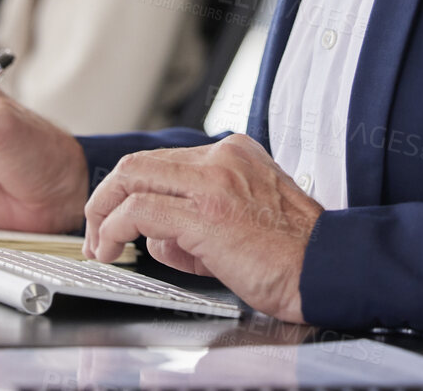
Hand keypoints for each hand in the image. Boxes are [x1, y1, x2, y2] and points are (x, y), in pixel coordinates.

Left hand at [83, 133, 321, 321]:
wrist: (325, 268)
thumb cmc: (292, 253)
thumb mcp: (245, 218)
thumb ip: (200, 216)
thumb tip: (159, 236)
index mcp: (234, 154)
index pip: (163, 161)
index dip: (131, 191)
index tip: (117, 217)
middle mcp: (221, 158)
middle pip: (139, 163)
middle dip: (106, 198)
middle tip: (96, 231)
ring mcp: (213, 181)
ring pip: (131, 178)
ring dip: (102, 215)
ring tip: (100, 246)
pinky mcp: (205, 213)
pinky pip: (138, 211)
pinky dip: (114, 229)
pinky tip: (113, 249)